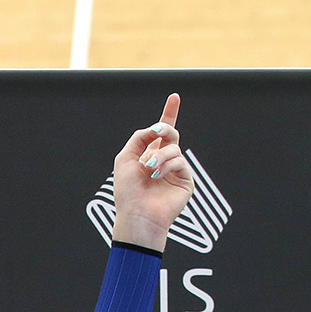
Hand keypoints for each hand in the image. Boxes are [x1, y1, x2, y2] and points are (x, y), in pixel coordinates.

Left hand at [110, 94, 192, 251]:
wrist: (136, 214)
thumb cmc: (127, 191)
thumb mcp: (125, 158)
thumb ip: (140, 137)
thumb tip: (158, 127)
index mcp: (149, 155)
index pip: (161, 132)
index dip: (169, 114)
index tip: (174, 97)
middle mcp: (164, 160)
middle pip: (172, 133)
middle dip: (165, 128)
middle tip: (159, 131)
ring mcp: (176, 170)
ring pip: (174, 148)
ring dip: (159, 156)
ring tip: (148, 169)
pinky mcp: (186, 180)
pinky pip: (180, 161)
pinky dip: (167, 166)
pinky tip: (157, 177)